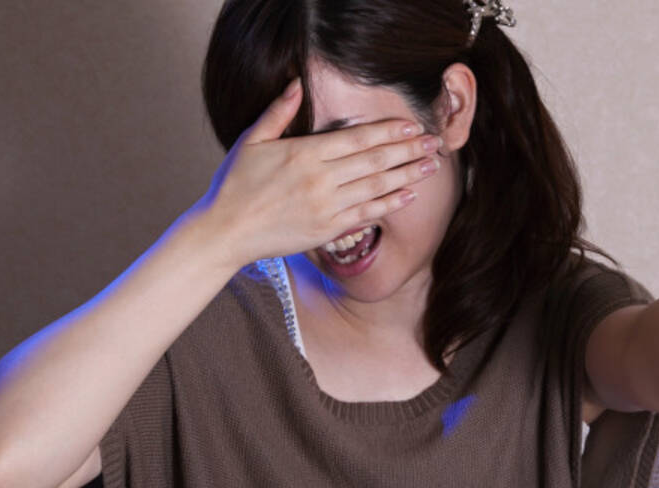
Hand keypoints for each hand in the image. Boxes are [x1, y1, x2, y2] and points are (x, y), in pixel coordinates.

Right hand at [186, 77, 442, 264]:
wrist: (225, 232)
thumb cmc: (235, 185)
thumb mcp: (251, 140)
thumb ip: (278, 112)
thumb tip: (298, 84)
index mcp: (304, 153)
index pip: (357, 138)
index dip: (388, 131)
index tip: (411, 126)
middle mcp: (320, 179)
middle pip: (374, 161)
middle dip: (407, 150)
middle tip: (434, 143)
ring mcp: (325, 206)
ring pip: (376, 187)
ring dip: (407, 175)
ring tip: (430, 166)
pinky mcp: (326, 230)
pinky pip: (365, 215)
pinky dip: (389, 204)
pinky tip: (408, 195)